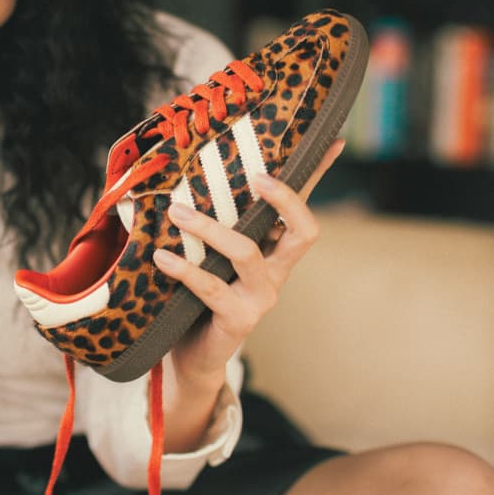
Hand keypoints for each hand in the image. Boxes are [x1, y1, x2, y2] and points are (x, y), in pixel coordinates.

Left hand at [154, 137, 345, 389]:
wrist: (193, 353)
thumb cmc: (204, 292)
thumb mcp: (217, 251)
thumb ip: (219, 219)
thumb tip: (203, 172)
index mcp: (277, 250)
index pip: (304, 207)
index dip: (321, 176)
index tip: (333, 141)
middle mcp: (278, 272)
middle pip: (304, 232)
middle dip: (286, 200)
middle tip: (257, 175)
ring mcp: (261, 297)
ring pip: (246, 252)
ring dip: (210, 229)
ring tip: (177, 212)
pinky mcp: (238, 319)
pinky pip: (212, 287)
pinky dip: (185, 269)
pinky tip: (162, 257)